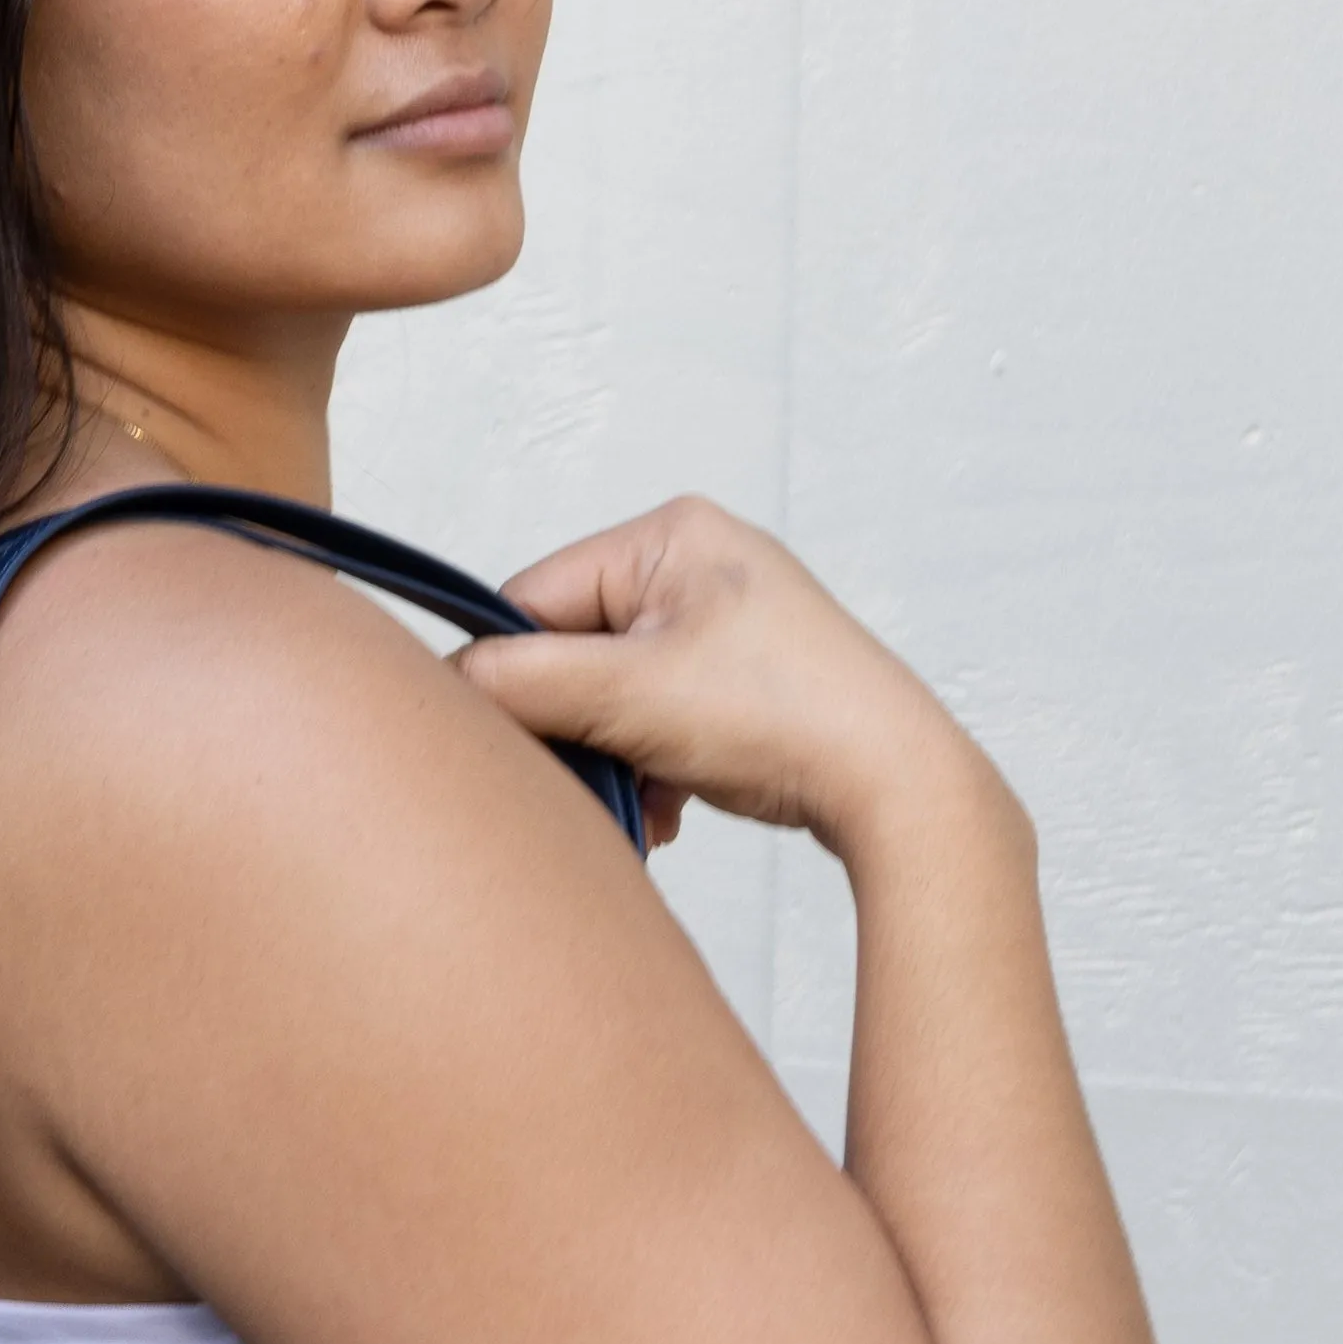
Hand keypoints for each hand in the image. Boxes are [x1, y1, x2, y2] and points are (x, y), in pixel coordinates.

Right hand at [453, 496, 1004, 865]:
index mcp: (670, 534)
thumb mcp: (627, 695)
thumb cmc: (784, 717)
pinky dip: (652, 767)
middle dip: (573, 726)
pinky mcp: (747, 679)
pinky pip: (659, 717)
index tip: (507, 739)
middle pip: (573, 648)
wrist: (898, 785)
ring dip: (612, 757)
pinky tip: (670, 809)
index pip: (534, 596)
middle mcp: (699, 564)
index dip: (510, 674)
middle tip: (587, 779)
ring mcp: (727, 623)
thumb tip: (443, 682)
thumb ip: (519, 681)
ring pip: (614, 693)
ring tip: (643, 804)